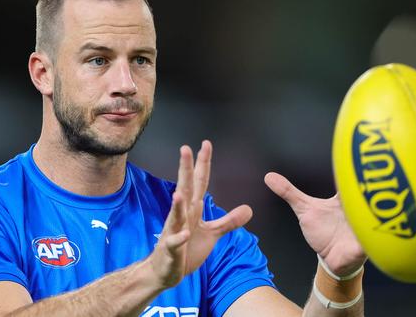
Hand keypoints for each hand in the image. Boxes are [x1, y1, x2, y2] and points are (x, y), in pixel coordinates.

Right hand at [148, 141, 253, 288]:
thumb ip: (228, 220)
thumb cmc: (186, 249)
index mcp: (192, 209)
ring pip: (175, 215)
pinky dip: (179, 238)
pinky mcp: (171, 248)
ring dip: (177, 204)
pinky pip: (175, 242)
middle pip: (185, 189)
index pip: (199, 182)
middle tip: (185, 149)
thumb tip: (249, 208)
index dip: (203, 164)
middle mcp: (182, 215)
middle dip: (185, 170)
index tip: (206, 145)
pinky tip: (185, 233)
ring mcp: (175, 231)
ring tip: (179, 192)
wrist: (165, 270)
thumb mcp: (212, 233)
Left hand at [264, 172, 366, 275]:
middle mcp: (359, 208)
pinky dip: (369, 237)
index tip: (356, 157)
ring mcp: (364, 225)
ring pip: (374, 214)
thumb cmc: (322, 230)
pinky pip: (373, 239)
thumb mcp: (304, 209)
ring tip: (363, 210)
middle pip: (369, 194)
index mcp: (346, 198)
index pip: (353, 179)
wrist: (332, 257)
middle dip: (370, 188)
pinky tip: (365, 236)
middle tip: (363, 183)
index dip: (356, 169)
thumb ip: (288, 192)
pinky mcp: (365, 244)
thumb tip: (268, 176)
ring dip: (370, 212)